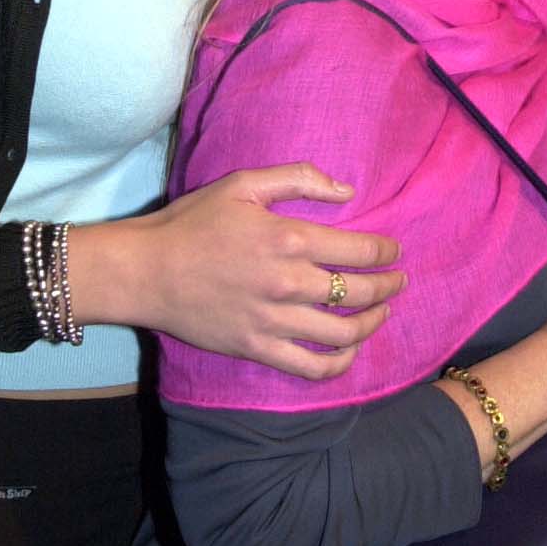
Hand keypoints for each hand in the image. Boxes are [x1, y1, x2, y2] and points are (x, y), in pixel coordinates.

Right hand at [69, 163, 404, 379]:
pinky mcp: (257, 348)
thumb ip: (298, 180)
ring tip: (382, 314)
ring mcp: (273, 320)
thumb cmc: (193, 222)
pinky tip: (349, 351)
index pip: (359, 250)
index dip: (385, 252)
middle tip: (399, 282)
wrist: (147, 271)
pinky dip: (339, 363)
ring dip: (372, 324)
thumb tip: (347, 190)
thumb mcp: (243, 184)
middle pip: (359, 292)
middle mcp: (287, 282)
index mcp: (288, 238)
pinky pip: (310, 366)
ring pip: (342, 332)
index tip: (394, 251)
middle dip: (388, 287)